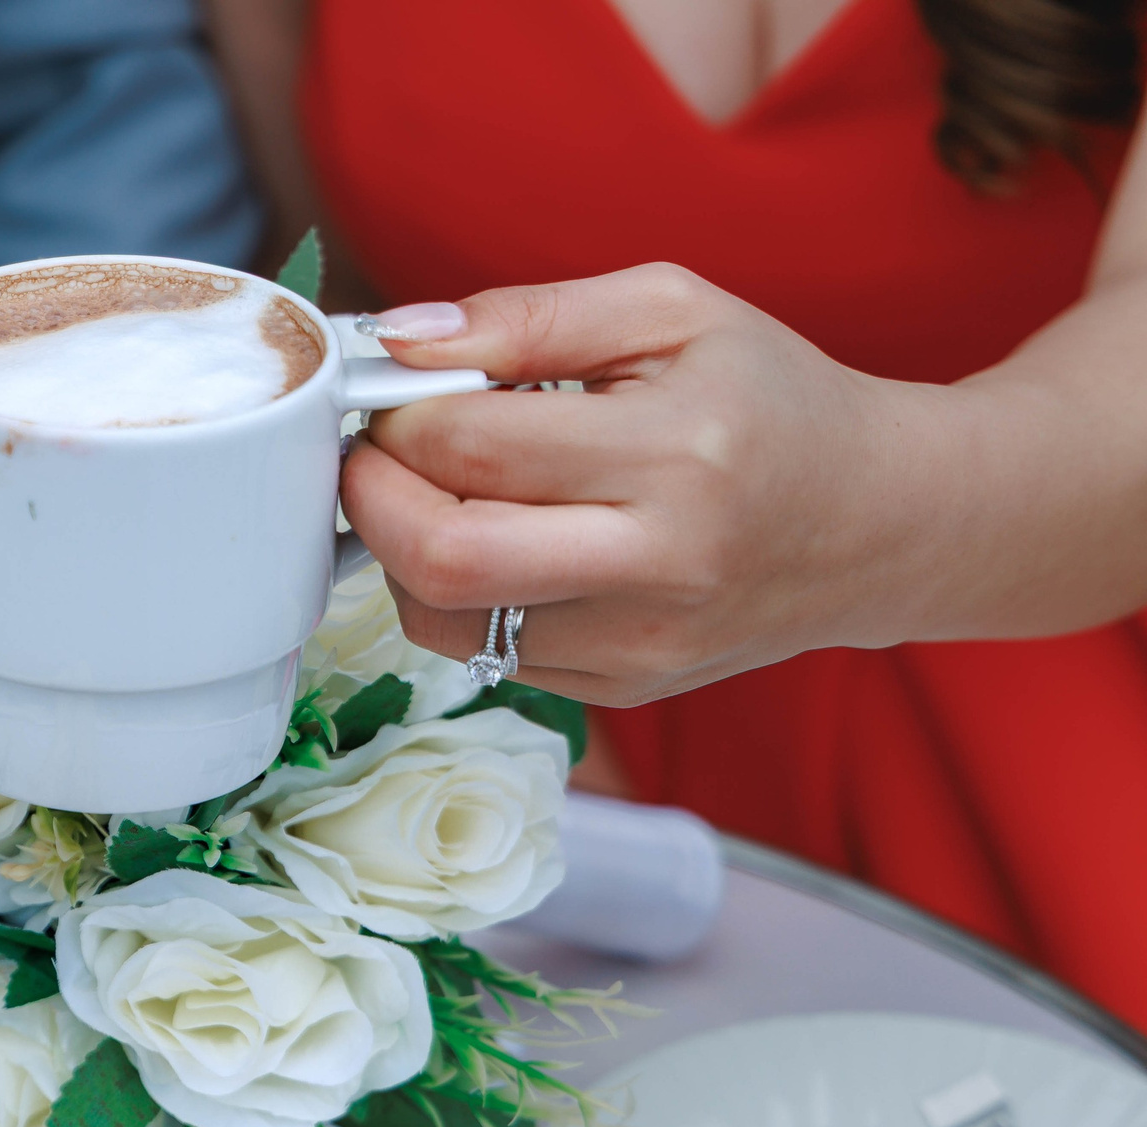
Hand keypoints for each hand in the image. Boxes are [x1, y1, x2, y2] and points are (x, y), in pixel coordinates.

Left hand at [339, 264, 960, 705]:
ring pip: (442, 619)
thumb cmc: (770, 399)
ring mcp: (637, 645)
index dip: (397, 414)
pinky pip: (481, 652)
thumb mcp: (672, 310)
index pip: (471, 446)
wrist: (880, 519)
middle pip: (441, 559)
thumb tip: (402, 336)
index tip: (387, 390)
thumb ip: (530, 316)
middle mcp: (658, 567)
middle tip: (375, 451)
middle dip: (371, 497)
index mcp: (677, 455)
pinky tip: (496, 540)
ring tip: (438, 491)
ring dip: (402, 552)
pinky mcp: (621, 689)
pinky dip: (456, 595)